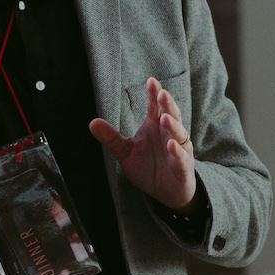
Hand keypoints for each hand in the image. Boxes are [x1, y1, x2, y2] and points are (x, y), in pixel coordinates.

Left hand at [89, 77, 196, 210]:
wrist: (165, 193)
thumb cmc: (148, 167)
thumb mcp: (125, 152)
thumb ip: (111, 137)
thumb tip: (91, 122)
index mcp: (155, 127)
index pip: (156, 107)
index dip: (154, 94)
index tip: (151, 81)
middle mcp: (169, 134)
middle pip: (171, 115)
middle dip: (167, 104)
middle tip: (161, 93)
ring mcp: (179, 150)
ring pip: (179, 134)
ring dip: (173, 125)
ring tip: (164, 117)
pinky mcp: (183, 168)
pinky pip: (182, 158)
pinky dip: (178, 152)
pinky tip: (171, 145)